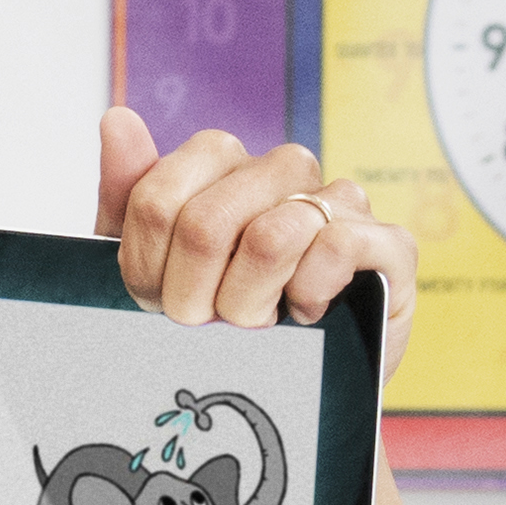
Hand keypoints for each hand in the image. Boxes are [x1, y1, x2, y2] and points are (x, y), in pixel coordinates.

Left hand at [100, 107, 416, 384]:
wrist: (286, 386)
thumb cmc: (216, 319)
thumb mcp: (149, 269)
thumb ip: (127, 197)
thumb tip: (117, 117)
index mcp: (222, 164)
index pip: (157, 198)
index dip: (146, 268)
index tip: (159, 301)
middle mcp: (284, 170)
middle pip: (204, 224)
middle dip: (192, 297)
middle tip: (208, 323)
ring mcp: (340, 202)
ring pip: (270, 238)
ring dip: (248, 304)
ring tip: (258, 323)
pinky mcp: (388, 244)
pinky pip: (335, 248)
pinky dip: (306, 295)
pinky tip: (305, 314)